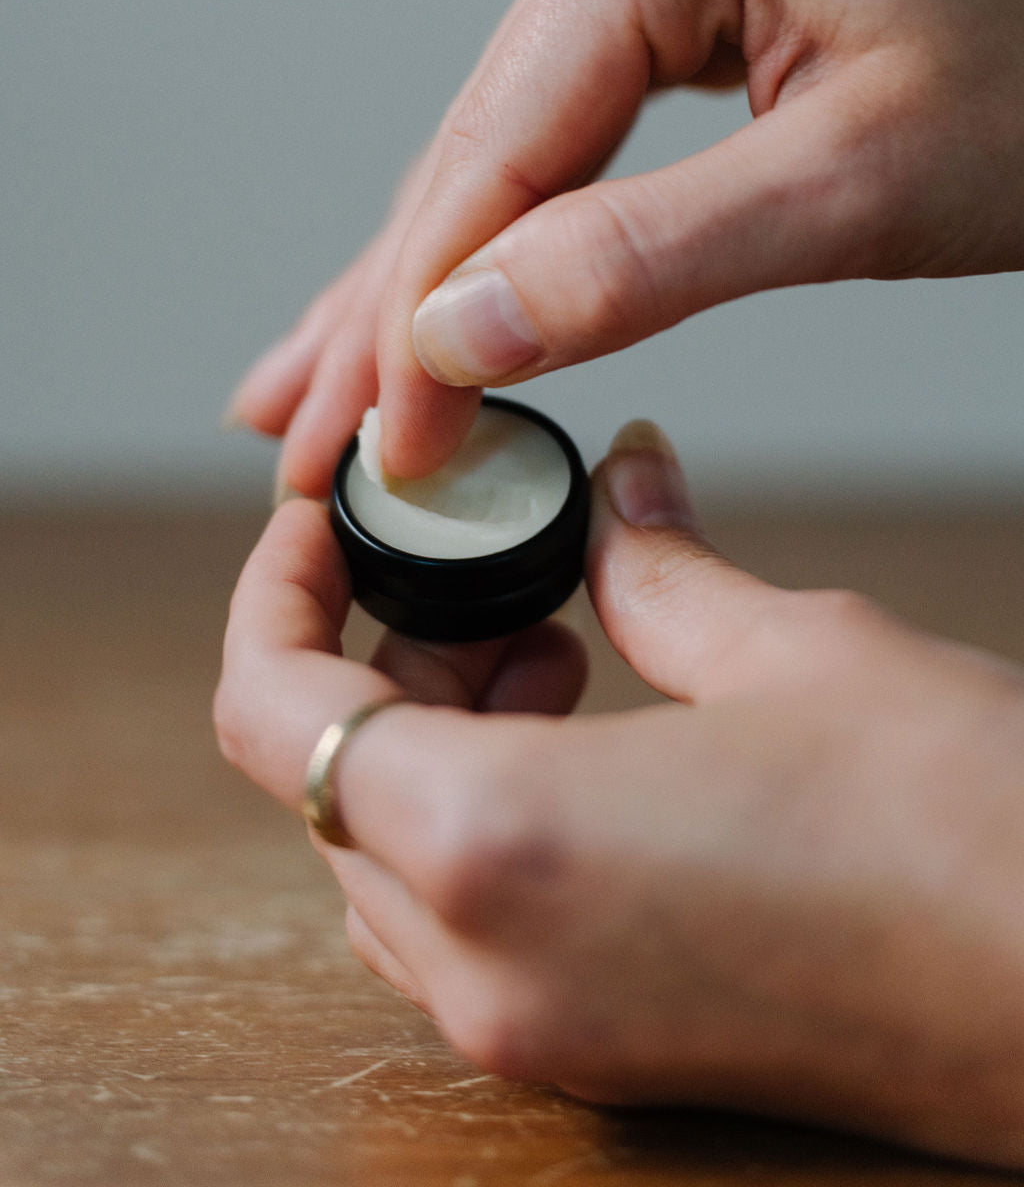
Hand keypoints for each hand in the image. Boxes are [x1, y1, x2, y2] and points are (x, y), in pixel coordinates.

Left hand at [216, 423, 1023, 1166]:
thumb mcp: (791, 648)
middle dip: (374, 657)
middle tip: (483, 579)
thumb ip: (656, 564)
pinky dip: (478, 818)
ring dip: (427, 740)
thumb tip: (620, 482)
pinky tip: (590, 740)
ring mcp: (537, 1032)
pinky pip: (463, 926)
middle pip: (324, 784)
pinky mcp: (598, 1056)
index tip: (317, 526)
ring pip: (385, 862)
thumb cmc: (964, 827)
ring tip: (554, 646)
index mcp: (497, 842)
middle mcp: (485, 965)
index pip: (271, 712)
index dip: (274, 595)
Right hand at [228, 0, 1023, 487]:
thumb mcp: (855, 187)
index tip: (382, 441)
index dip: (425, 313)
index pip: (502, 144)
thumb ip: (643, 260)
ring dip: (429, 280)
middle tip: (312, 433)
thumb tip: (463, 330)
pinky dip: (514, 231)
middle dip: (395, 308)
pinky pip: (575, 127)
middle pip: (482, 141)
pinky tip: (442, 297)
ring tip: (332, 384)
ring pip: (513, 143)